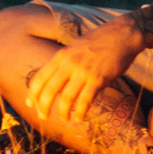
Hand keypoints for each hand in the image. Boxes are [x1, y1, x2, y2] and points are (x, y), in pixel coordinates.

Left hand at [26, 15, 144, 121]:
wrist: (123, 35)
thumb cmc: (100, 41)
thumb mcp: (75, 47)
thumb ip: (65, 61)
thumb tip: (56, 77)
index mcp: (61, 56)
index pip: (40, 77)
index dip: (33, 93)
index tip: (29, 104)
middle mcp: (69, 64)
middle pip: (49, 90)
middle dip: (43, 106)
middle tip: (42, 117)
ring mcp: (83, 72)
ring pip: (66, 98)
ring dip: (63, 112)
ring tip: (64, 119)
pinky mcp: (98, 79)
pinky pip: (85, 100)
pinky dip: (81, 112)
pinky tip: (80, 118)